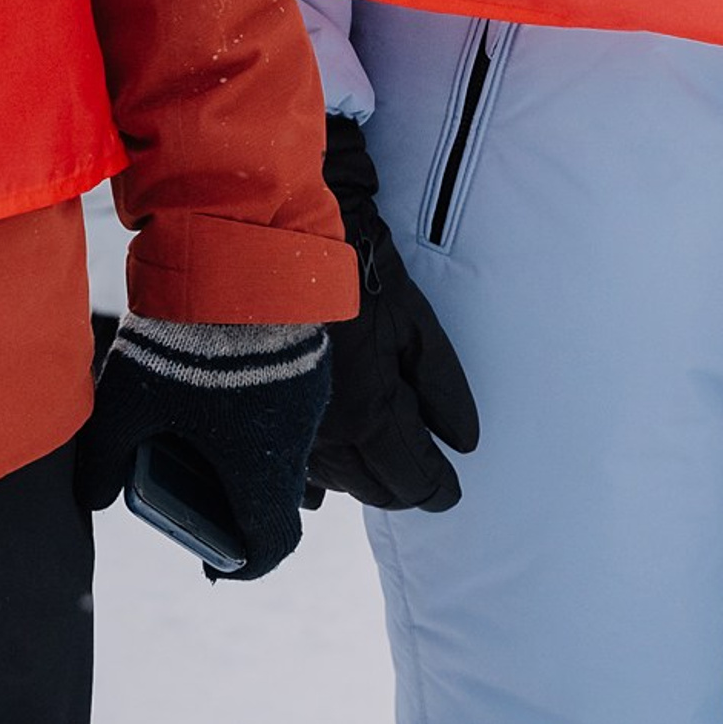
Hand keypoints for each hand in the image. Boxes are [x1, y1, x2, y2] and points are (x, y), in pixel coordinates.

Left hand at [71, 315, 330, 579]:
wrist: (234, 259)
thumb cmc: (181, 343)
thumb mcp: (127, 400)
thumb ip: (104, 458)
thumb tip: (91, 497)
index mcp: (260, 469)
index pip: (270, 545)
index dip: (243, 563)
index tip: (216, 562)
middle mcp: (297, 440)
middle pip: (275, 493)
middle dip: (236, 499)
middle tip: (194, 486)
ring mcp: (309, 395)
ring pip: (284, 442)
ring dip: (249, 446)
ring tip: (200, 424)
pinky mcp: (309, 354)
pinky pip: (289, 398)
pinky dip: (259, 404)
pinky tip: (218, 377)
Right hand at [306, 114, 480, 511]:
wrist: (275, 236)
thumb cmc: (353, 271)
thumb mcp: (414, 320)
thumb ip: (441, 386)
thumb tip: (463, 442)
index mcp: (369, 417)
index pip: (412, 481)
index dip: (436, 487)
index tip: (448, 488)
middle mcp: (325, 437)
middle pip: (372, 488)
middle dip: (399, 483)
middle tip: (417, 469)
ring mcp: (286, 426)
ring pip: (332, 479)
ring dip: (358, 474)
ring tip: (375, 460)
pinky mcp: (259, 410)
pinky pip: (291, 460)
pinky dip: (313, 467)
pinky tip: (320, 465)